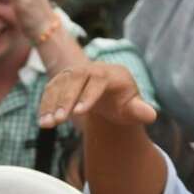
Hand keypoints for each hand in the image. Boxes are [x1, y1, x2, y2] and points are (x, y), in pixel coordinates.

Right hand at [39, 61, 157, 129]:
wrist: (110, 96)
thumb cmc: (124, 103)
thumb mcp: (133, 108)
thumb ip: (140, 111)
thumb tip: (151, 115)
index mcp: (112, 74)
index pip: (99, 80)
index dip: (89, 95)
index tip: (81, 112)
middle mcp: (91, 69)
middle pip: (76, 79)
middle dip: (66, 99)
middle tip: (59, 120)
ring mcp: (75, 72)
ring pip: (60, 84)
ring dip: (51, 104)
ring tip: (47, 124)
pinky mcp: (62, 80)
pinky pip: (51, 90)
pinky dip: (45, 104)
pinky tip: (42, 121)